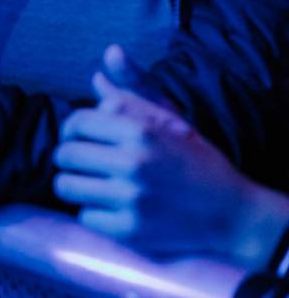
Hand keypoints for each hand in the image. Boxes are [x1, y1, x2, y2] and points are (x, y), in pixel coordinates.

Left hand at [54, 46, 288, 262]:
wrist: (234, 214)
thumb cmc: (198, 162)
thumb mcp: (171, 121)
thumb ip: (132, 92)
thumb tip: (100, 67)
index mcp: (140, 131)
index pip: (76, 121)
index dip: (72, 129)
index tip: (82, 138)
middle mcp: (132, 162)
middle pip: (64, 154)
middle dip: (72, 158)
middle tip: (88, 164)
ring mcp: (130, 198)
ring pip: (66, 186)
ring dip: (77, 186)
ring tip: (96, 185)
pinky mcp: (130, 231)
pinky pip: (84, 217)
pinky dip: (94, 214)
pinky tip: (113, 209)